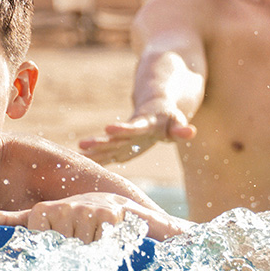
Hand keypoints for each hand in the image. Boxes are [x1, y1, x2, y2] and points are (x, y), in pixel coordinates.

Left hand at [0, 194, 139, 242]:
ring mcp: (86, 210)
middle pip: (62, 252)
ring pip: (82, 251)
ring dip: (90, 251)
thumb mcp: (38, 218)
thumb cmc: (70, 217)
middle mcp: (61, 208)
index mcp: (41, 211)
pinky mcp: (109, 216)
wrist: (114, 206)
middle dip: (72, 254)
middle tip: (78, 241)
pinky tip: (108, 234)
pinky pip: (103, 245)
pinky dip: (107, 246)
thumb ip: (7, 220)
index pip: (40, 247)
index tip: (60, 240)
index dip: (52, 252)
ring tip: (93, 237)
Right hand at [79, 108, 196, 164]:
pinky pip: (106, 153)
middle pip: (115, 137)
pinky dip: (96, 157)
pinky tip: (81, 162)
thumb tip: (191, 132)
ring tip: (78, 150)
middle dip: (100, 141)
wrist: (153, 108)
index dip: (123, 129)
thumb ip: (180, 130)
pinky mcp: (119, 146)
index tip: (108, 128)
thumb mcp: (177, 122)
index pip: (134, 127)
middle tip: (82, 144)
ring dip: (94, 148)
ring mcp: (123, 139)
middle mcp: (130, 131)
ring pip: (107, 144)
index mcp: (145, 124)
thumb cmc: (169, 118)